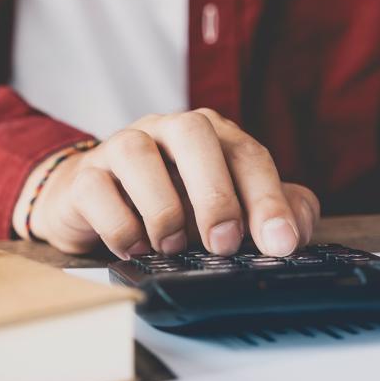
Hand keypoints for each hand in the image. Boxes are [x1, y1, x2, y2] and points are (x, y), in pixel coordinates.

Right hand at [28, 109, 319, 257]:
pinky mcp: (82, 177)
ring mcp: (119, 147)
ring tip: (173, 246)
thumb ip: (270, 212)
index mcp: (210, 134)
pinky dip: (119, 226)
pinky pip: (96, 190)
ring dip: (162, 207)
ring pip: (138, 153)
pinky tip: (135, 249)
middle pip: (195, 134)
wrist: (94, 205)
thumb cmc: (170, 205)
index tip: (281, 243)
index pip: (247, 154)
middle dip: (216, 193)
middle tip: (225, 244)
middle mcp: (166, 131)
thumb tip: (296, 230)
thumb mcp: (226, 209)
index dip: (267, 199)